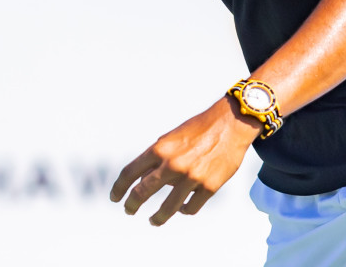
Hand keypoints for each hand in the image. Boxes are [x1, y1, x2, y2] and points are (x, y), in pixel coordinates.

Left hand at [109, 96, 258, 225]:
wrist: (230, 124)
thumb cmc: (199, 129)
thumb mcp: (171, 138)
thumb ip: (158, 158)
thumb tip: (144, 179)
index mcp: (160, 149)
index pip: (130, 173)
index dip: (119, 188)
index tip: (115, 197)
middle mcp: (172, 164)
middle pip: (142, 192)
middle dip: (132, 204)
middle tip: (128, 210)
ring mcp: (191, 178)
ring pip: (167, 208)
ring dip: (157, 217)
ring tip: (153, 220)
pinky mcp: (209, 187)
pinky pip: (190, 207)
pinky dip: (183, 210)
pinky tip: (181, 208)